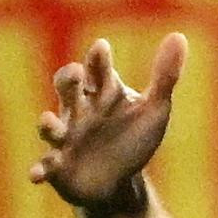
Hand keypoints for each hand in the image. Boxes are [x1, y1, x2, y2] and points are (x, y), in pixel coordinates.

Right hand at [30, 33, 186, 209]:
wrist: (119, 181)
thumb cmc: (133, 138)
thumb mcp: (154, 109)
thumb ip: (165, 75)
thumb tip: (179, 36)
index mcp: (101, 93)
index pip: (97, 70)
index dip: (98, 60)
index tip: (102, 48)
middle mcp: (79, 111)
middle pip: (68, 90)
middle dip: (67, 81)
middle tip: (75, 73)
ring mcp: (66, 138)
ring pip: (51, 127)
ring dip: (48, 124)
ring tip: (48, 122)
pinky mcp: (58, 167)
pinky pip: (46, 166)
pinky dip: (40, 170)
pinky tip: (37, 174)